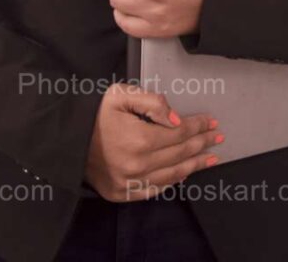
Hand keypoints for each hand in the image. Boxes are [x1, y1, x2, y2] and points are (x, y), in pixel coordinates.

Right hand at [84, 82, 222, 200]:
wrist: (70, 140)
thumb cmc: (96, 114)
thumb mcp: (121, 95)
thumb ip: (151, 102)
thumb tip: (177, 118)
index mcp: (139, 139)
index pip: (180, 133)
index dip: (198, 126)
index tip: (211, 121)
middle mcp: (138, 165)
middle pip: (180, 153)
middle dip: (202, 143)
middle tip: (217, 137)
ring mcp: (131, 182)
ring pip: (173, 174)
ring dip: (195, 164)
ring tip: (210, 157)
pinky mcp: (124, 193)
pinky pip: (156, 189)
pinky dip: (173, 180)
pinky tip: (185, 172)